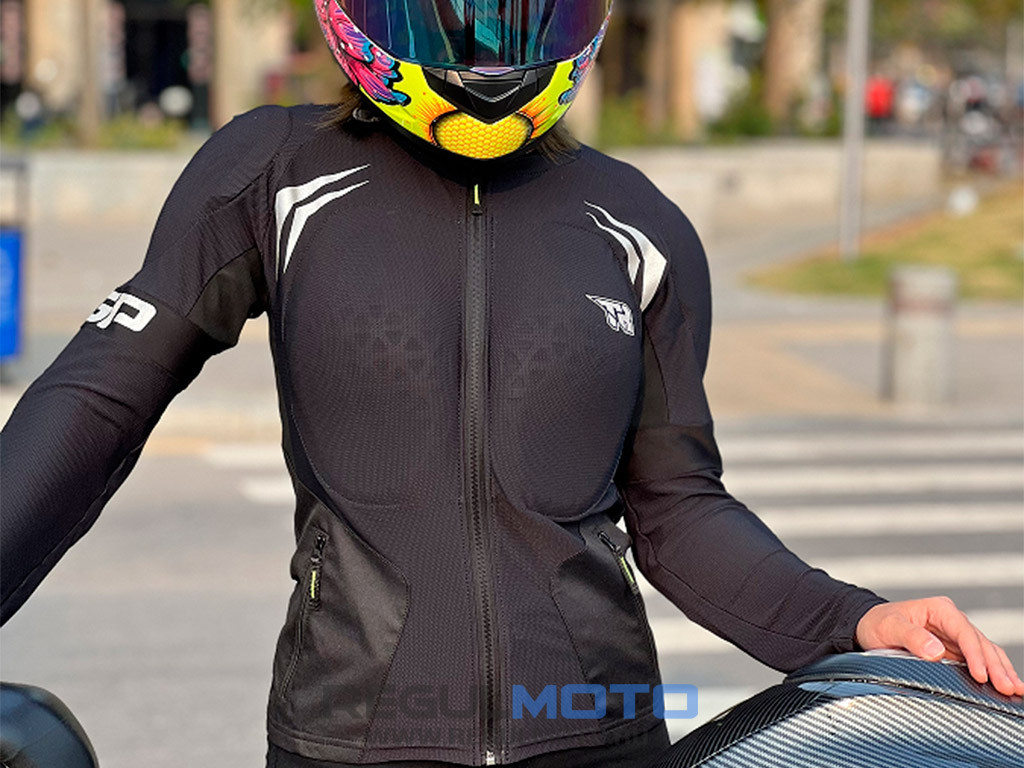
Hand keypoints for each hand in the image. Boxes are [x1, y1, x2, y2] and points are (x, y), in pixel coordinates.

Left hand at [855, 597, 1023, 696]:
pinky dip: (994, 671)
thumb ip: (911, 637)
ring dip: (1001, 670)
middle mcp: (952, 621)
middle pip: (981, 643)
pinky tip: (1006, 684)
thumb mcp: (889, 627)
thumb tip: (936, 651)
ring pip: (986, 652)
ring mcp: (956, 635)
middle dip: (995, 666)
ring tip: (1015, 689)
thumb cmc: (878, 624)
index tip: (980, 675)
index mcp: (939, 610)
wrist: (869, 626)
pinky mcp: (956, 649)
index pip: (964, 632)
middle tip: (1007, 687)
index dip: (974, 654)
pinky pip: (980, 660)